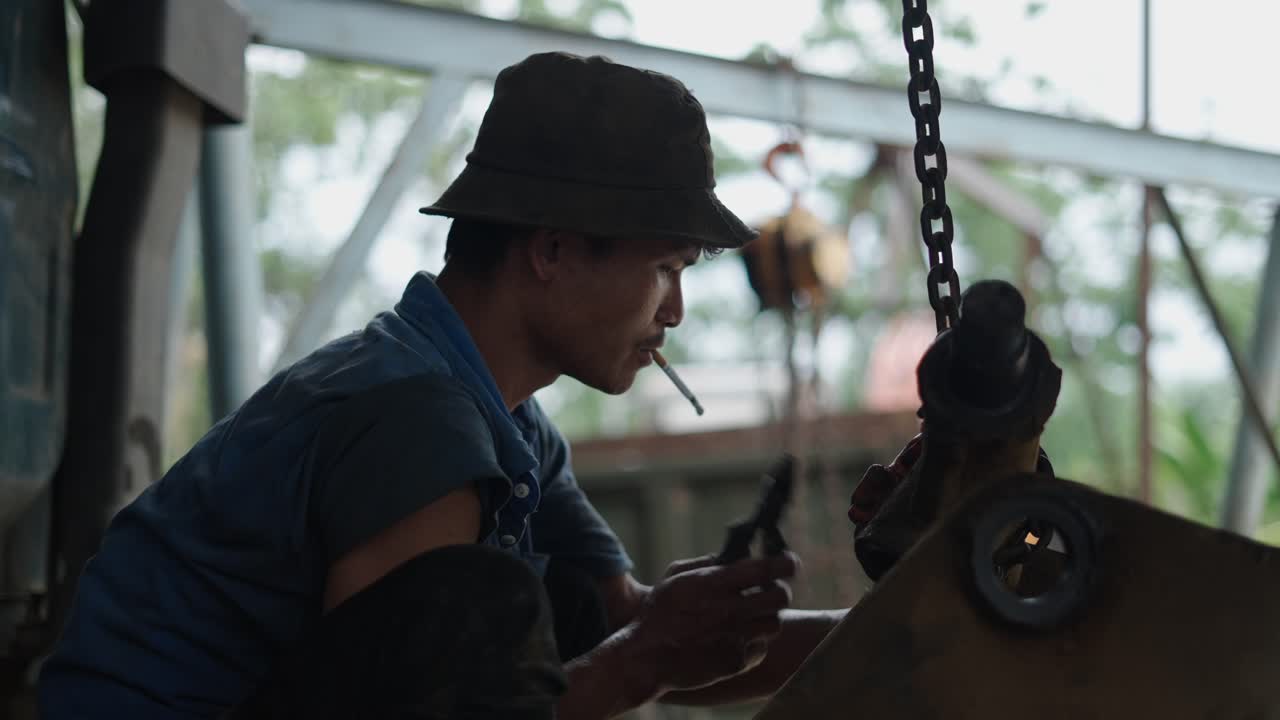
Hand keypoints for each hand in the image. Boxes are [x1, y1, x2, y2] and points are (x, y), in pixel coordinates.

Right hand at [621, 551, 798, 697]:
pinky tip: (736, 637)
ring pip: (774, 623)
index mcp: (715, 584)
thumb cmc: (657, 614)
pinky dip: (754, 642)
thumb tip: (735, 555)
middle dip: (779, 589)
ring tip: (748, 616)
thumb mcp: (674, 577)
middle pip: (781, 596)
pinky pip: (761, 648)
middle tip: (767, 590)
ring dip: (766, 616)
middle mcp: (731, 610)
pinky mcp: (737, 662)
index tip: (788, 561)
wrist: (645, 659)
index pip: (767, 568)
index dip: (785, 562)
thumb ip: (706, 562)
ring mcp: (736, 638)